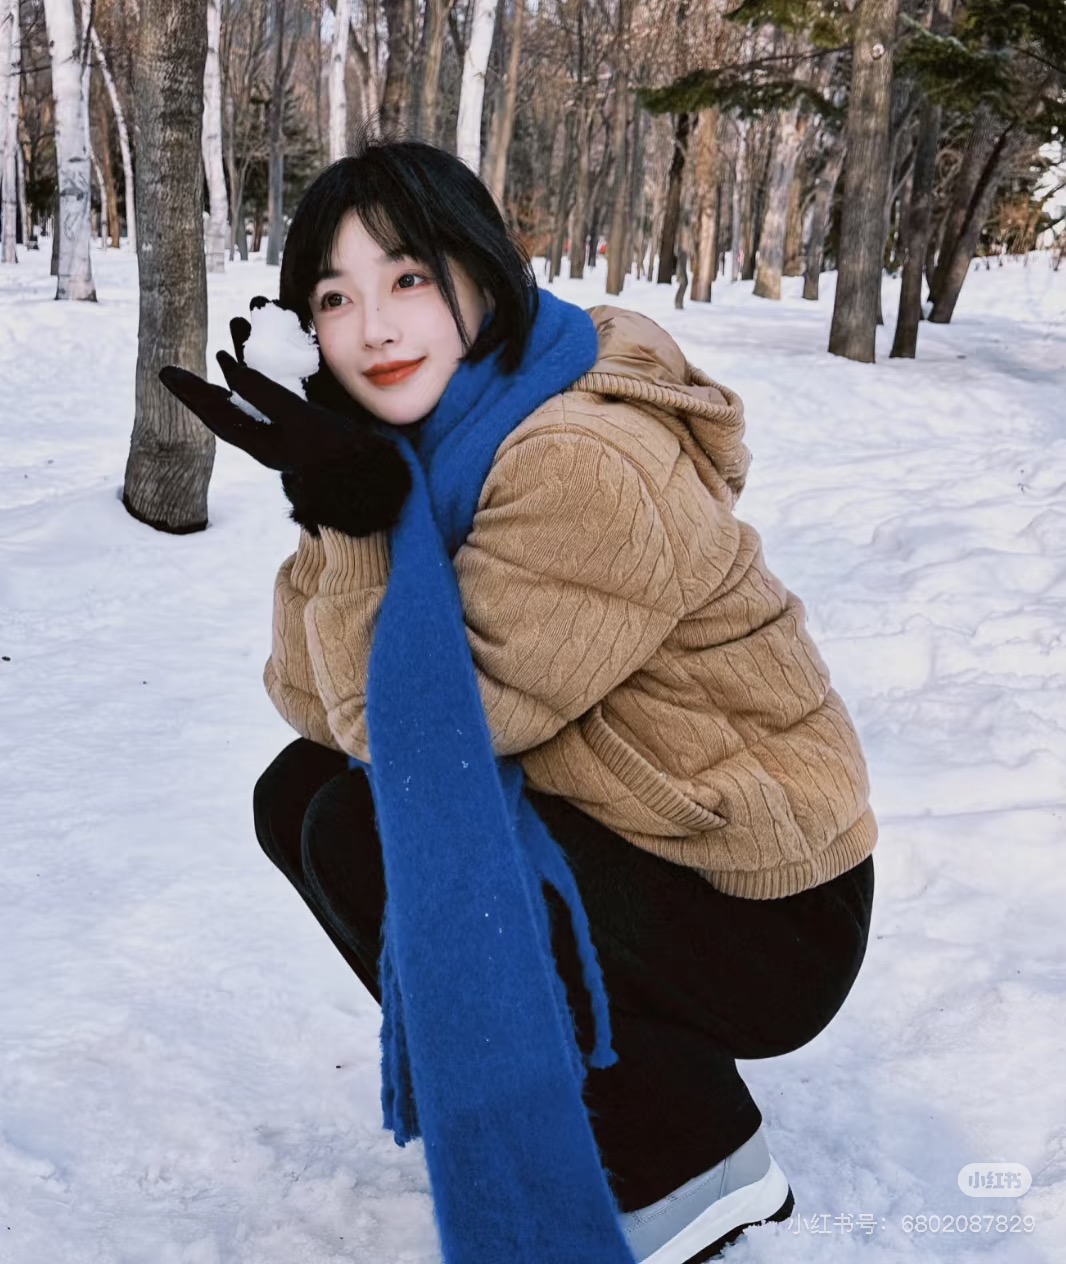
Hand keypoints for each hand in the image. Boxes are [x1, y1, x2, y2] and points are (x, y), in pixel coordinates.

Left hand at [159, 306, 410, 536]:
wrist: (374, 471)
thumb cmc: (338, 448)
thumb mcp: (299, 417)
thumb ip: (264, 391)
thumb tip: (229, 367)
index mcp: (259, 443)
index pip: (216, 415)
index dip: (192, 394)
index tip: (167, 374)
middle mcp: (267, 437)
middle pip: (227, 405)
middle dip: (203, 384)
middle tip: (172, 371)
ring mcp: (285, 430)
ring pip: (252, 392)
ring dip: (241, 362)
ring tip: (232, 332)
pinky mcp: (304, 422)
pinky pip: (277, 390)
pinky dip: (267, 368)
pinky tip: (264, 353)